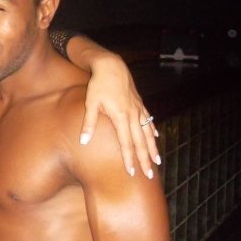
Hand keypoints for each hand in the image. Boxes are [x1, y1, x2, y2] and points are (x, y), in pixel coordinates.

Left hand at [81, 52, 159, 177]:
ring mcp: (138, 109)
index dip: (129, 159)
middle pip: (140, 142)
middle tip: (149, 175)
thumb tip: (83, 141)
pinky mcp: (140, 103)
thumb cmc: (99, 85)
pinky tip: (156, 136)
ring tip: (158, 161)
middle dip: (145, 160)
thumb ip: (89, 123)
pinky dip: (152, 130)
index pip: (126, 144)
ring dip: (153, 148)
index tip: (132, 173)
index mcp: (121, 117)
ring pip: (148, 133)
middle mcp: (133, 115)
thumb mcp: (91, 103)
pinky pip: (148, 120)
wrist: (111, 65)